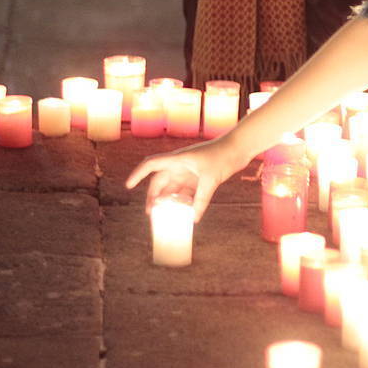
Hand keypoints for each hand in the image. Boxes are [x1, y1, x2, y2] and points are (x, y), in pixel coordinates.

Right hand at [126, 139, 241, 221]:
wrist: (240, 147)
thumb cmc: (223, 156)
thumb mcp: (211, 179)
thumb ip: (201, 200)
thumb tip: (194, 219)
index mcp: (178, 159)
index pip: (151, 165)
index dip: (138, 174)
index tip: (128, 186)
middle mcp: (180, 165)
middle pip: (160, 181)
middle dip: (153, 196)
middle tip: (150, 213)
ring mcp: (190, 171)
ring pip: (173, 188)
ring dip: (169, 201)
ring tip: (164, 216)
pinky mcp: (200, 177)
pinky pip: (187, 191)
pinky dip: (184, 201)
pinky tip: (184, 213)